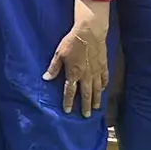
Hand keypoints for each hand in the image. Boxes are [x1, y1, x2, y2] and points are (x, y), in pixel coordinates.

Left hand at [44, 0, 109, 116]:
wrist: (90, 32)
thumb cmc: (72, 42)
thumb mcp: (59, 54)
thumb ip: (53, 67)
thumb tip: (45, 78)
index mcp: (74, 73)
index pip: (70, 91)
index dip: (69, 102)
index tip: (68, 111)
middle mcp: (86, 75)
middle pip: (86, 94)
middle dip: (85, 106)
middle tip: (86, 116)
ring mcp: (96, 71)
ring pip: (97, 89)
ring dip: (96, 100)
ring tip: (96, 109)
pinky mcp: (104, 66)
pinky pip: (104, 79)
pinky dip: (103, 86)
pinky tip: (102, 91)